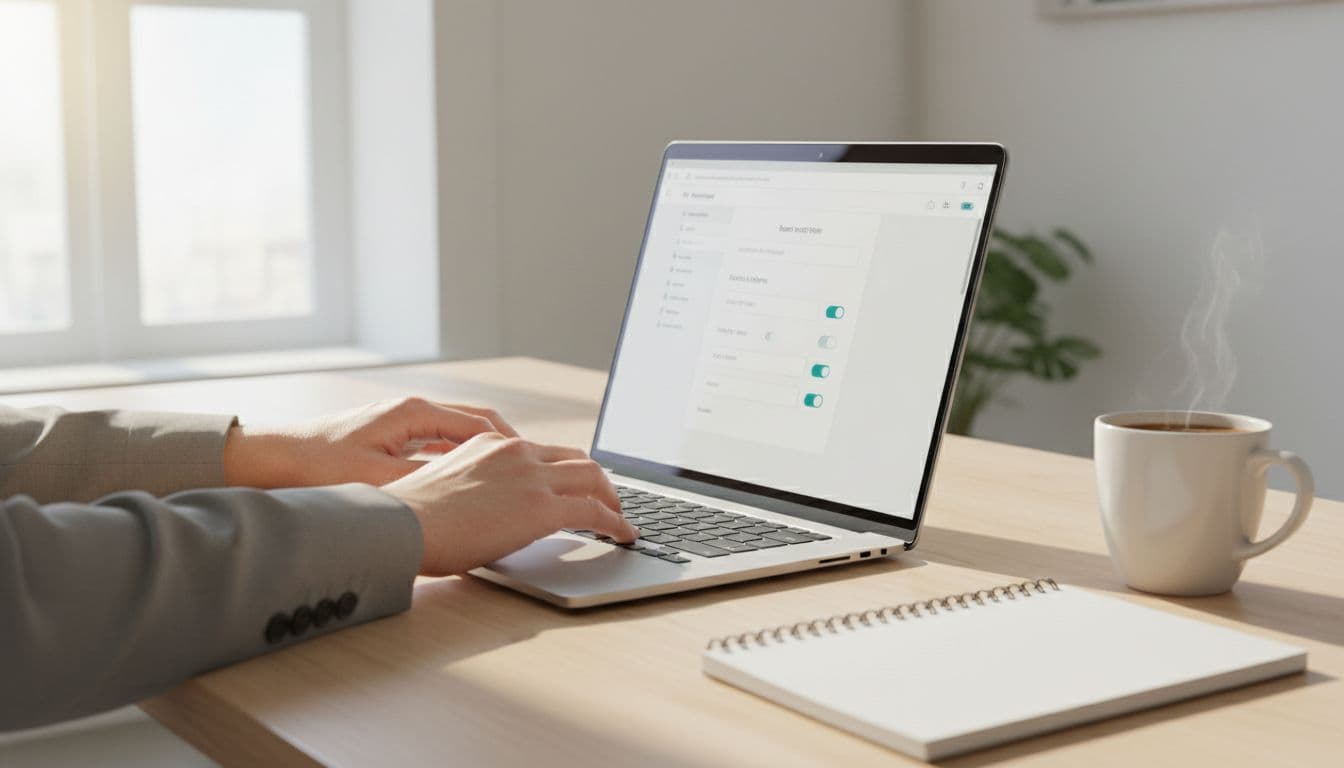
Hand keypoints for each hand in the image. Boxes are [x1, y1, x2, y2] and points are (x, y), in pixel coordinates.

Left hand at [223, 397, 517, 488]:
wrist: (271, 459)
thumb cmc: (318, 467)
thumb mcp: (378, 480)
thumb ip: (427, 481)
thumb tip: (471, 490)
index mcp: (415, 412)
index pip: (482, 423)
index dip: (514, 445)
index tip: (537, 465)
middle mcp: (412, 410)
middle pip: (479, 423)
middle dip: (510, 446)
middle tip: (535, 471)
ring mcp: (402, 422)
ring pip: (460, 434)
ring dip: (487, 453)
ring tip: (511, 479)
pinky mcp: (391, 438)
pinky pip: (441, 445)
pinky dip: (462, 460)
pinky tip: (470, 484)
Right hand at [380, 432, 636, 575]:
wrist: (401, 524)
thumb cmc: (409, 518)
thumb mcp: (444, 485)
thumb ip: (473, 487)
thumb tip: (481, 509)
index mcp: (491, 442)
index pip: (541, 450)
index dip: (564, 468)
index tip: (572, 482)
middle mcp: (516, 451)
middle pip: (575, 458)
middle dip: (596, 479)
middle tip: (606, 498)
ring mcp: (532, 476)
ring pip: (592, 477)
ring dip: (611, 498)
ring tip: (619, 517)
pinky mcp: (543, 506)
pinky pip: (595, 511)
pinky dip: (615, 522)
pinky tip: (623, 535)